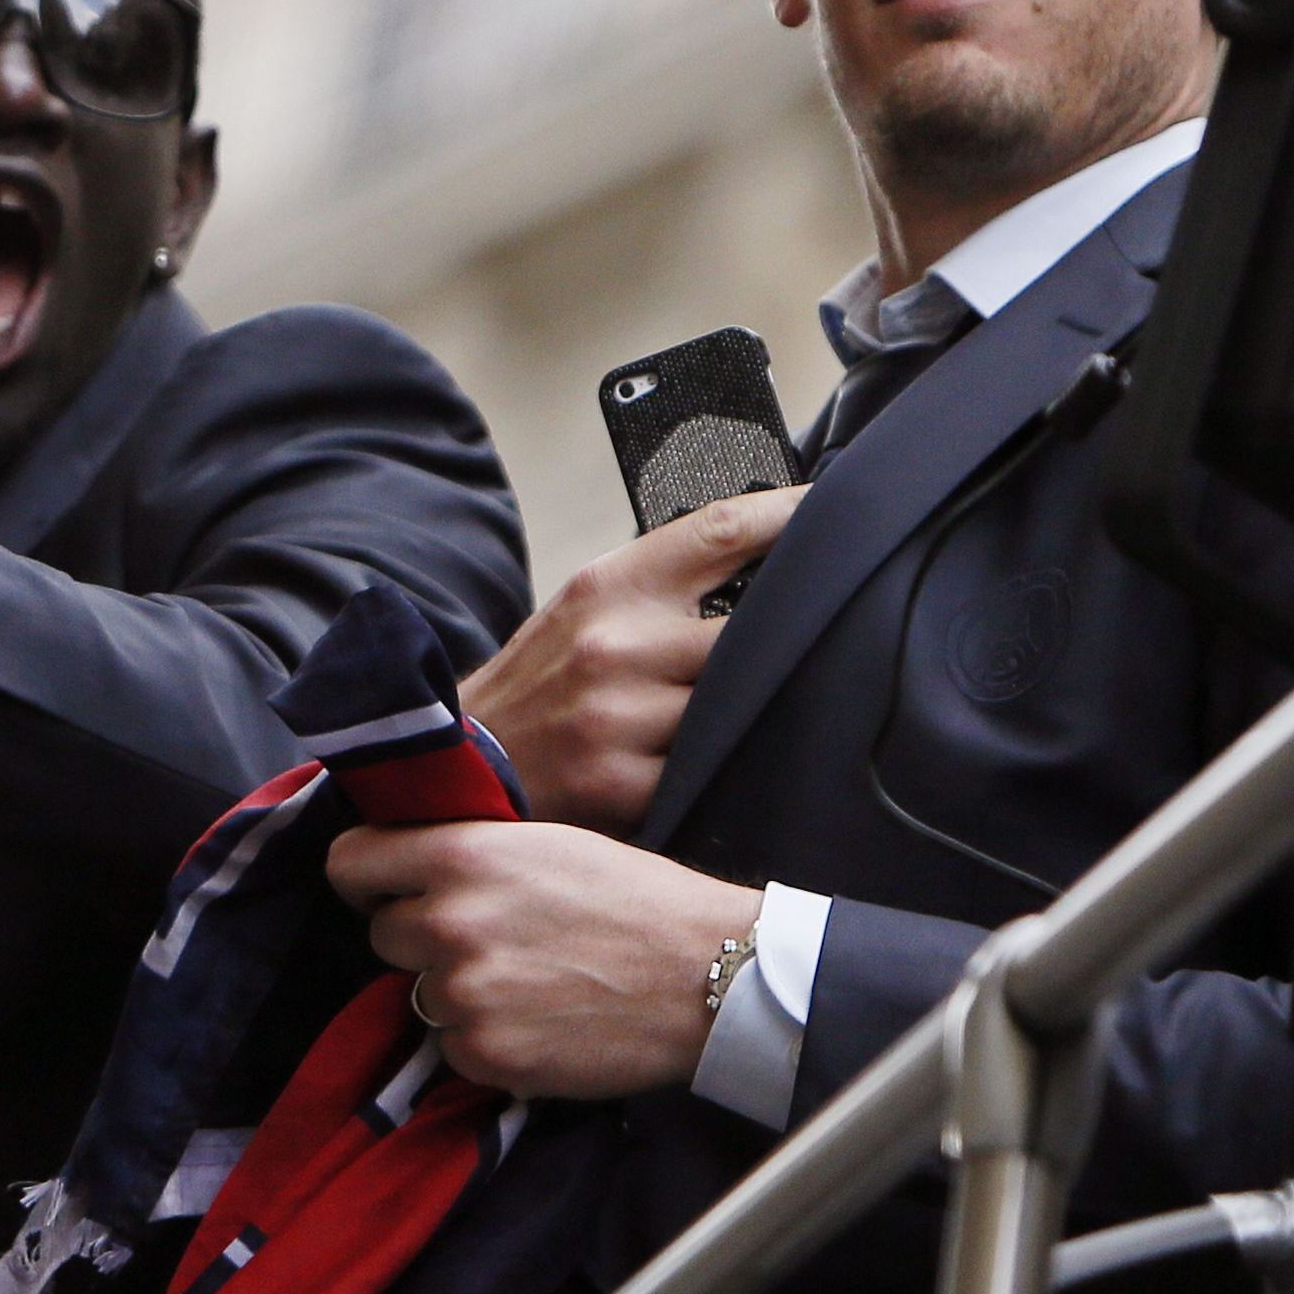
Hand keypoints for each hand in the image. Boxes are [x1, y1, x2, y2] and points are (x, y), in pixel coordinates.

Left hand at [325, 819, 762, 1098]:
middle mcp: (450, 920)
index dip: (368, 878)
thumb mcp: (546, 844)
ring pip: (419, 994)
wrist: (709, 976)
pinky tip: (539, 1023)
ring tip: (529, 982)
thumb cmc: (638, 901)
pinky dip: (485, 1041)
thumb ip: (467, 851)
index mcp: (462, 854)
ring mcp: (464, 992)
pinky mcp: (486, 1053)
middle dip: (422, 940)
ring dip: (457, 993)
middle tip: (490, 942)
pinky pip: (452, 1047)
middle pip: (383, 934)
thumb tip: (406, 866)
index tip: (387, 890)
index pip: (350, 862)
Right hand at [455, 488, 800, 833]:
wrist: (460, 763)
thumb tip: (762, 567)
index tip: (834, 509)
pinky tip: (710, 764)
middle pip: (753, 628)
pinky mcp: (628, 784)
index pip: (720, 531)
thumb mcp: (583, 611)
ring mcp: (622, 717)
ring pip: (738, 704)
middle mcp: (616, 645)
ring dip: (753, 709)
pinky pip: (710, 769)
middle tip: (823, 636)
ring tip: (752, 712)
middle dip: (787, 636)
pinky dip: (720, 766)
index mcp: (607, 588)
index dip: (789, 515)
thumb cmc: (535, 685)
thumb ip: (660, 589)